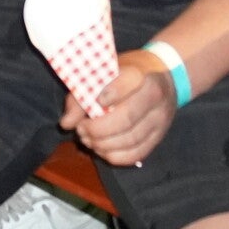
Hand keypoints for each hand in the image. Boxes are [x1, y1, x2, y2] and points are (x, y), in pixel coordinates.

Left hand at [61, 48, 177, 166]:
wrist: (162, 76)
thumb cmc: (127, 72)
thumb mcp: (106, 72)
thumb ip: (83, 92)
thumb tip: (66, 123)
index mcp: (142, 73)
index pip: (129, 83)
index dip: (111, 94)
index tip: (95, 102)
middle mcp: (156, 97)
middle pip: (127, 118)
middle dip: (98, 129)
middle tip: (81, 130)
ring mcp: (160, 119)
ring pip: (131, 140)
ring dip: (104, 145)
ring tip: (87, 140)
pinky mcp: (159, 137)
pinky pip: (137, 154)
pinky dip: (115, 156)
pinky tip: (102, 150)